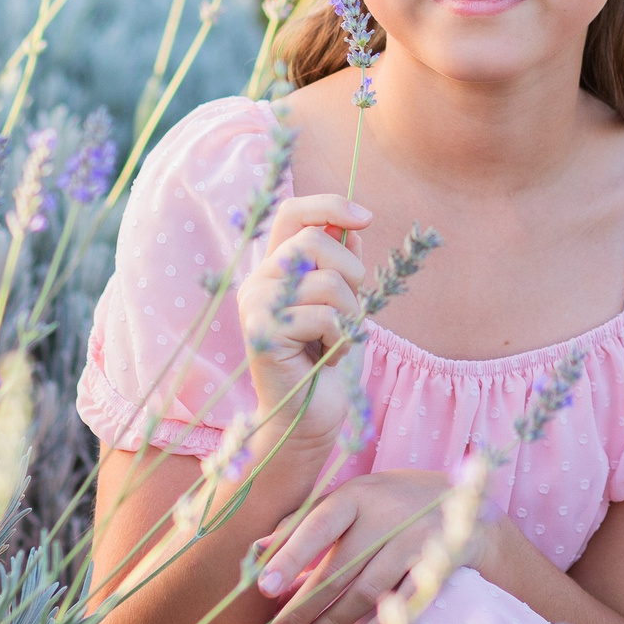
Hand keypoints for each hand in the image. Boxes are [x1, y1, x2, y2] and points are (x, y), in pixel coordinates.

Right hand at [238, 193, 371, 449]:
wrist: (310, 418)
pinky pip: (323, 316)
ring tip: (338, 340)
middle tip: (352, 311)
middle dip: (352, 274)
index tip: (367, 217)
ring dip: (350, 314)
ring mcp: (256, 305)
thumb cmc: (327, 361)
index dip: (330, 206)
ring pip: (326, 281)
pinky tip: (328, 358)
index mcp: (276, 268)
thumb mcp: (342, 304)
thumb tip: (353, 227)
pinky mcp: (262, 332)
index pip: (294, 213)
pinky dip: (340, 339)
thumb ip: (341, 266)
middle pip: (315, 242)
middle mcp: (259, 280)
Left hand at [252, 469, 487, 623]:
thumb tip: (256, 549)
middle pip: (339, 566)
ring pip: (369, 588)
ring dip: (337, 620)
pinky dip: (383, 623)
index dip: (290, 556)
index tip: (263, 588)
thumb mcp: (352, 500)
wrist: (467, 503)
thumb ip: (305, 522)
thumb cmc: (391, 502)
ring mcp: (416, 539)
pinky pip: (406, 599)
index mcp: (358, 494)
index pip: (317, 525)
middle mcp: (387, 514)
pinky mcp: (440, 562)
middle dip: (305, 605)